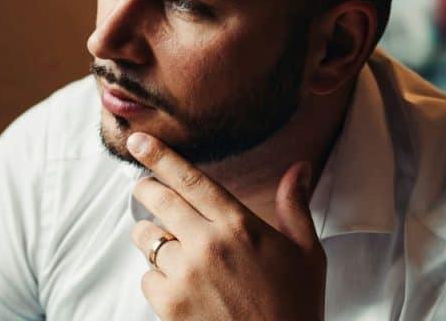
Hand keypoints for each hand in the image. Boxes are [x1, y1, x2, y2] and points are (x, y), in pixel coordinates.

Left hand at [127, 132, 325, 320]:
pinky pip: (147, 277)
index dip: (159, 156)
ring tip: (173, 248)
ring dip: (153, 238)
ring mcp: (185, 275)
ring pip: (148, 240)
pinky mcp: (169, 305)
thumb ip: (294, 206)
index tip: (138, 141)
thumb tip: (299, 167)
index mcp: (239, 225)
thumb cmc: (297, 307)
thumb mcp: (307, 253)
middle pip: (158, 200)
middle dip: (146, 189)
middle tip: (144, 187)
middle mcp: (207, 244)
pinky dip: (157, 278)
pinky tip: (180, 285)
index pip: (190, 179)